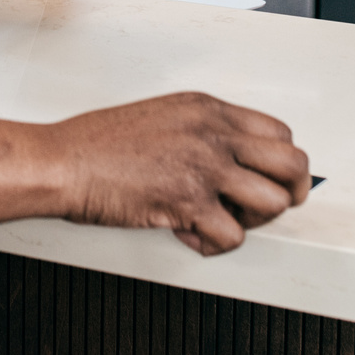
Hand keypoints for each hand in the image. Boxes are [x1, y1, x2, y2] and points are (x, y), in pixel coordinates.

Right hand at [0, 92, 311, 256]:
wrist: (61, 161)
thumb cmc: (97, 143)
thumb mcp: (162, 116)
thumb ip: (202, 131)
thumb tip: (231, 158)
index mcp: (208, 109)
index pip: (280, 132)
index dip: (281, 164)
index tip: (268, 181)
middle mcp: (214, 133)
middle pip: (293, 164)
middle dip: (288, 194)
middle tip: (261, 209)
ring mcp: (204, 166)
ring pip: (274, 202)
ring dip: (251, 221)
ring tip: (220, 220)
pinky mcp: (188, 201)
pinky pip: (233, 237)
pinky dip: (213, 245)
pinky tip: (188, 234)